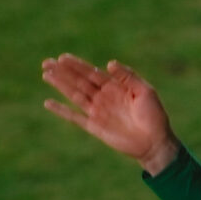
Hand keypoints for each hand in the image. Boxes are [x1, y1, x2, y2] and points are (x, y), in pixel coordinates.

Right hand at [42, 54, 180, 174]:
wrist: (155, 142)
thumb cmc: (154, 115)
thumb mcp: (145, 91)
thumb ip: (128, 76)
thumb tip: (108, 63)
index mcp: (115, 87)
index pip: (92, 72)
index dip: (77, 65)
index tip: (62, 57)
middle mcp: (103, 97)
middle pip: (79, 81)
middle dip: (63, 71)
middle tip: (46, 62)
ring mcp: (97, 112)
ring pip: (74, 95)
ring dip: (60, 85)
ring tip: (45, 74)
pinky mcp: (94, 127)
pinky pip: (74, 117)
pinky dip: (61, 110)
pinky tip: (48, 103)